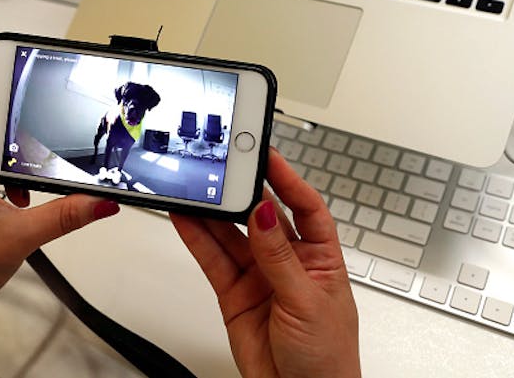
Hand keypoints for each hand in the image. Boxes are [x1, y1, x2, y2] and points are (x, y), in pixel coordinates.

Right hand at [170, 147, 359, 377]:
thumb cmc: (328, 359)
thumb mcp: (307, 302)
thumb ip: (280, 258)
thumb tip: (265, 214)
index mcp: (321, 257)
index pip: (306, 207)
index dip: (287, 179)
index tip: (266, 156)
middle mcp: (288, 261)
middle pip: (262, 215)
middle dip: (242, 192)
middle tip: (223, 170)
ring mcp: (258, 275)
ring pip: (231, 235)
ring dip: (212, 213)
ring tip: (193, 190)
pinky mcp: (233, 292)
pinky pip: (213, 259)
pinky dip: (197, 239)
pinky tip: (185, 219)